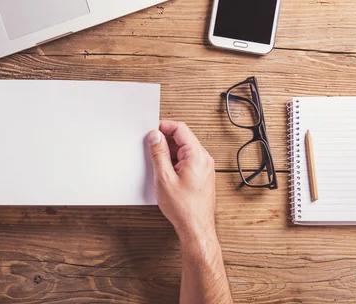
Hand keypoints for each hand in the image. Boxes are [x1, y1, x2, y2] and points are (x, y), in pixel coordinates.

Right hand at [147, 121, 215, 244]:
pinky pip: (187, 160)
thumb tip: (155, 136)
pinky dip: (175, 162)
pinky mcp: (202, 175)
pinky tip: (166, 173)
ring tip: (158, 166)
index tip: (152, 131)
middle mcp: (204, 159)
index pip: (180, 129)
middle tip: (151, 149)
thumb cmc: (184, 208)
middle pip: (182, 138)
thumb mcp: (164, 177)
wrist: (196, 228)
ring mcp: (204, 167)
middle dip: (165, 141)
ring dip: (169, 153)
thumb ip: (158, 153)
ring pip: (183, 150)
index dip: (164, 126)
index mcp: (197, 156)